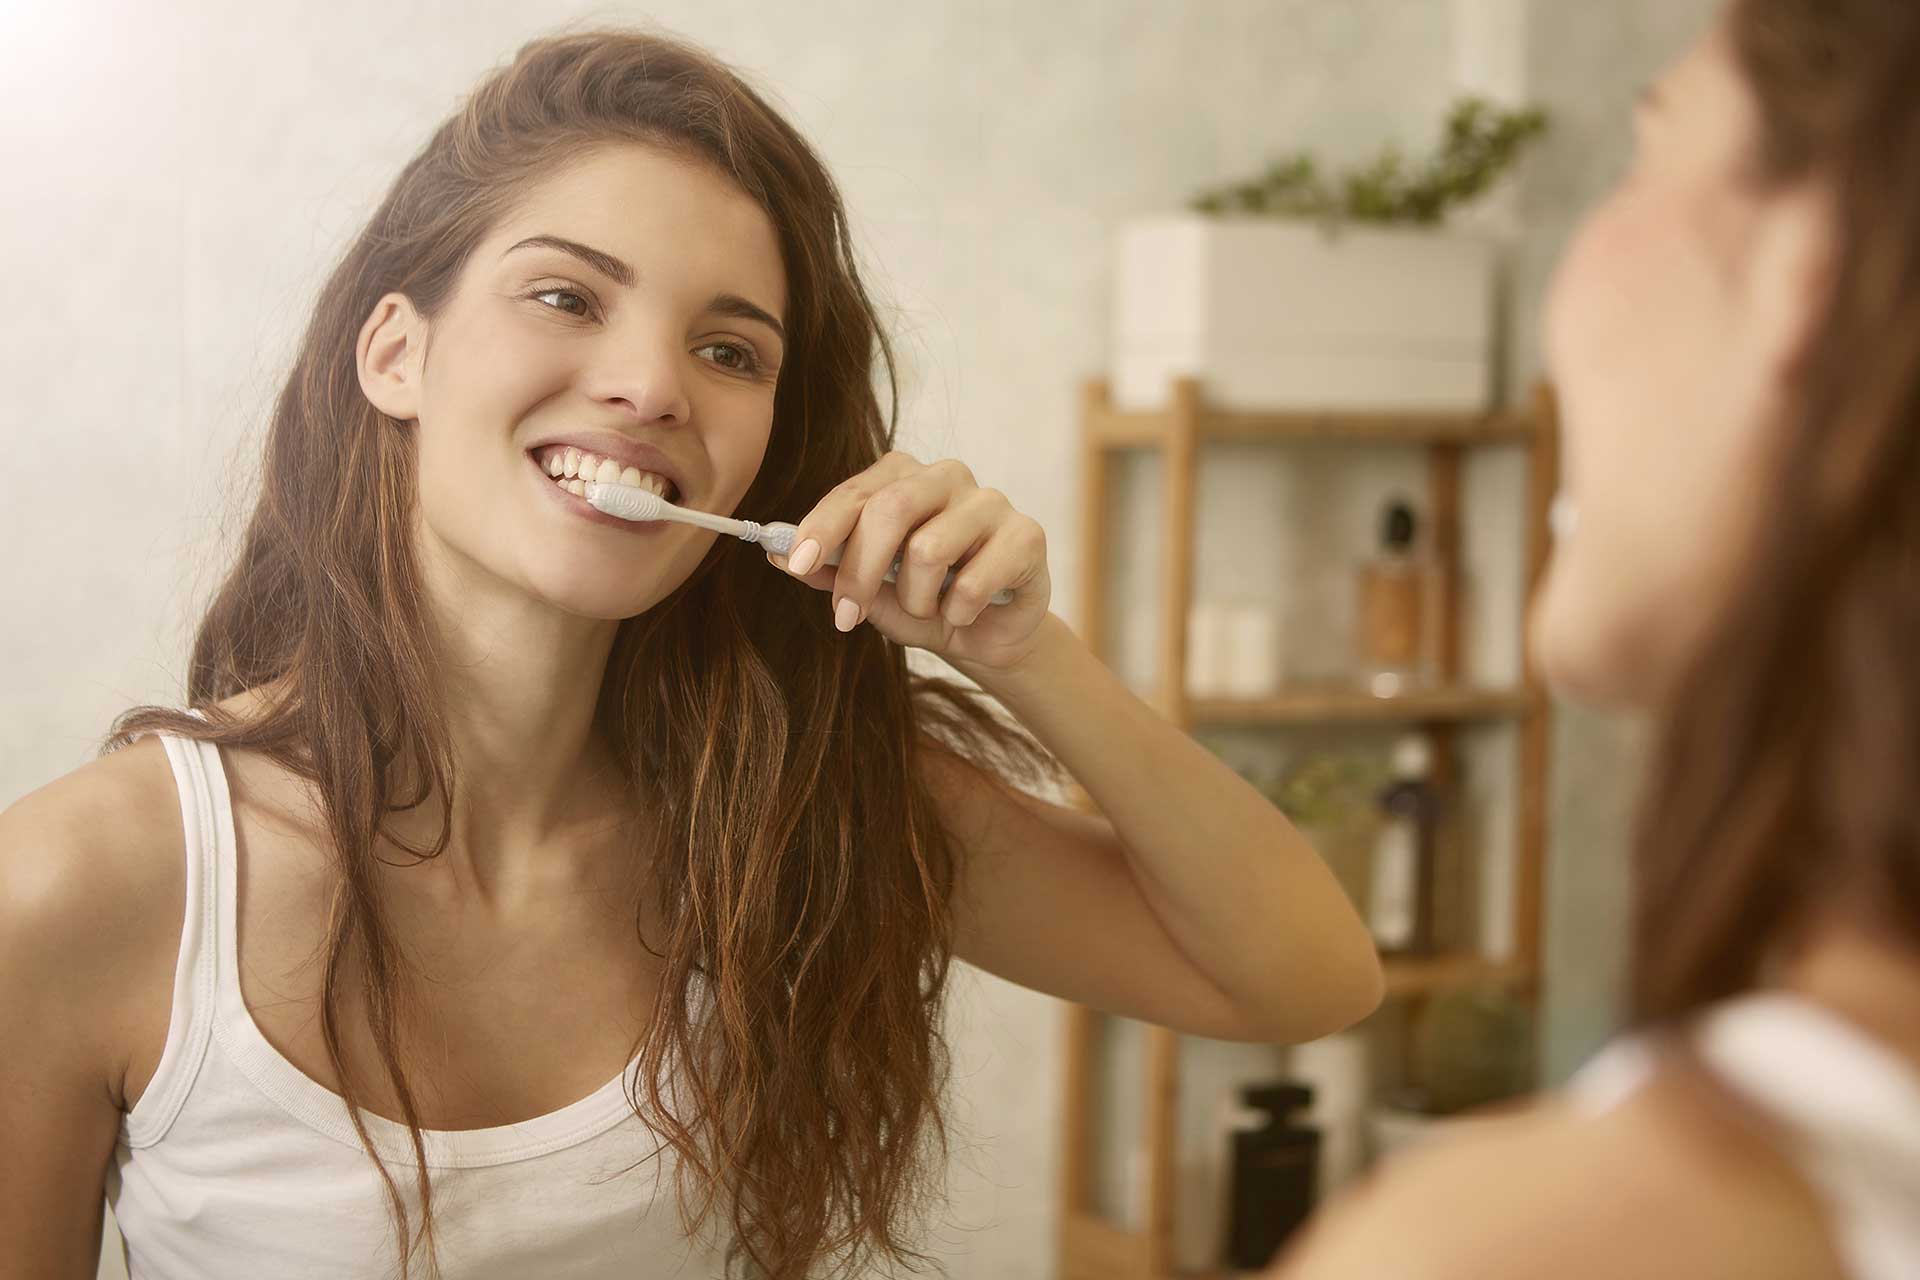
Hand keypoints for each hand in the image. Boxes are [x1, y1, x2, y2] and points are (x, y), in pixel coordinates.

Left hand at [766, 451, 1052, 672]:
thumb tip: (774, 554)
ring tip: (929, 610)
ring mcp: (990, 502)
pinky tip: (965, 613)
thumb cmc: (926, 603)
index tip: (797, 563)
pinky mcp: (1027, 535)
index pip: (856, 492)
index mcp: (903, 477)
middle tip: (847, 617)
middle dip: (860, 572)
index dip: (822, 528)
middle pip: (890, 509)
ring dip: (917, 599)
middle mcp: (947, 476)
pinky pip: (976, 578)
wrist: (988, 638)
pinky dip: (958, 611)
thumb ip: (827, 570)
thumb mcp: (869, 593)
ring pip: (930, 548)